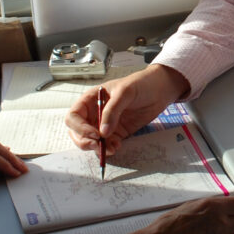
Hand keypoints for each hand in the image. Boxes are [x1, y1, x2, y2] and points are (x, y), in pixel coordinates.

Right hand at [64, 64, 188, 156]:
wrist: (160, 90)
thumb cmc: (140, 84)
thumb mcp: (124, 92)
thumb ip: (112, 111)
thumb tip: (103, 133)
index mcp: (90, 100)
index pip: (74, 116)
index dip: (79, 127)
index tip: (94, 134)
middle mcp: (94, 113)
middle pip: (78, 132)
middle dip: (85, 141)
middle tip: (98, 145)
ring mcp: (105, 125)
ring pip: (91, 141)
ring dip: (97, 148)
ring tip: (111, 148)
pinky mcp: (116, 133)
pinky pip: (106, 145)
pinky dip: (108, 149)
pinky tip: (117, 147)